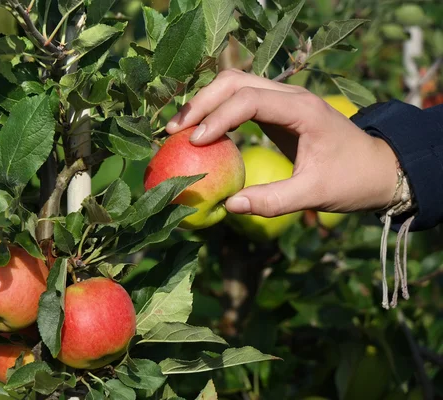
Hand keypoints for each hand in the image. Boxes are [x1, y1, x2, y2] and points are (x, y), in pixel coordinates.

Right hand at [165, 69, 399, 216]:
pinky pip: (239, 98)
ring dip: (205, 103)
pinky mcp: (277, 108)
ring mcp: (283, 97)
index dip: (218, 117)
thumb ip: (272, 200)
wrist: (378, 167)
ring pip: (233, 84)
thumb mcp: (315, 194)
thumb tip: (229, 206)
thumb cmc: (351, 180)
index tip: (196, 142)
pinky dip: (216, 110)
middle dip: (201, 102)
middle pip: (234, 80)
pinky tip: (202, 132)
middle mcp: (290, 94)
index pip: (249, 99)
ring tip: (180, 130)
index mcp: (302, 109)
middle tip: (173, 131)